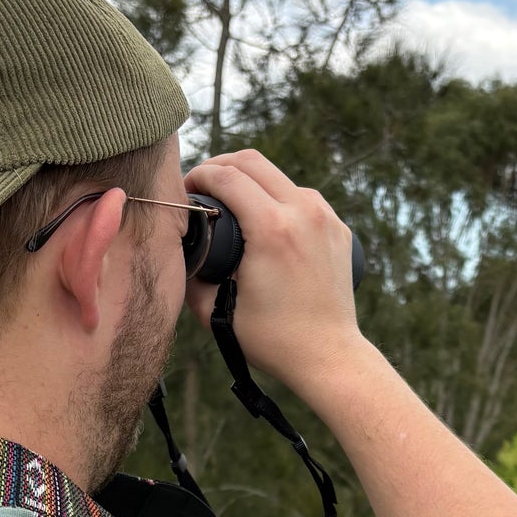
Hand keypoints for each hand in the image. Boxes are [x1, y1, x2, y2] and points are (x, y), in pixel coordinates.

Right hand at [182, 150, 363, 399]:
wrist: (328, 356)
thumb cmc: (273, 340)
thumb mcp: (216, 312)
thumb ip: (189, 275)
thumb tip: (178, 248)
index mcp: (271, 229)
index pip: (226, 176)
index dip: (198, 175)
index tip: (186, 188)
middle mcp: (302, 213)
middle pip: (252, 161)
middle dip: (220, 165)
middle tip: (203, 184)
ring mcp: (325, 218)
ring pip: (279, 176)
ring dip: (251, 180)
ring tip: (232, 201)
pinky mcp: (338, 228)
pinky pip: (302, 197)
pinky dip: (278, 198)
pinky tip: (265, 219)